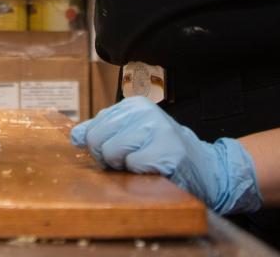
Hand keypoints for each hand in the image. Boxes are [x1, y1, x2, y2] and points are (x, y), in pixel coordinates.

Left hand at [70, 96, 261, 215]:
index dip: (100, 147)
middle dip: (108, 158)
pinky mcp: (167, 151)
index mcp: (133, 105)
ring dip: (124, 166)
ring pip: (113, 153)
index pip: (93, 127)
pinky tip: (155, 170)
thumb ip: (102, 132)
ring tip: (143, 164)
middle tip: (129, 160)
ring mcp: (157, 129)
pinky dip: (140, 174)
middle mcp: (145, 112)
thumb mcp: (132, 134)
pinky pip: (133, 166)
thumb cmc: (162, 151)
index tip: (119, 150)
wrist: (205, 169)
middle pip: (98, 140)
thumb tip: (74, 136)